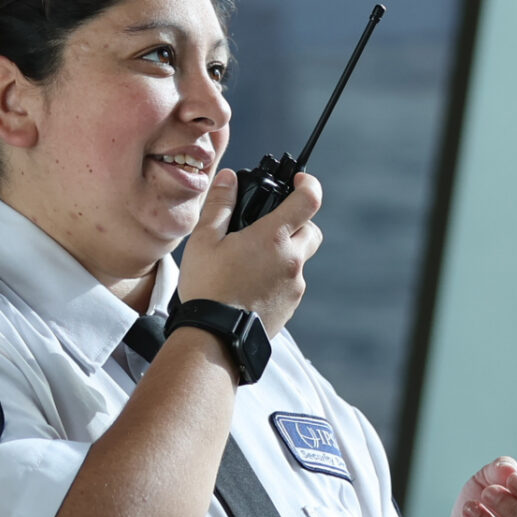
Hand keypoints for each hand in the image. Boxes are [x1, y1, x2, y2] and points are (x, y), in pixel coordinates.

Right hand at [177, 170, 321, 336]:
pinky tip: (252, 285)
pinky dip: (278, 278)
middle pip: (311, 230)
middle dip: (297, 223)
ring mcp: (295, 285)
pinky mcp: (291, 305)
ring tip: (252, 261)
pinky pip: (292, 283)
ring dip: (284, 254)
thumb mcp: (204, 240)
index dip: (308, 184)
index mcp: (273, 238)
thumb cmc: (208, 287)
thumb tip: (229, 178)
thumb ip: (220, 205)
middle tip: (271, 227)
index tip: (299, 181)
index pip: (308, 200)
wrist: (215, 337)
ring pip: (300, 260)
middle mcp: (292, 260)